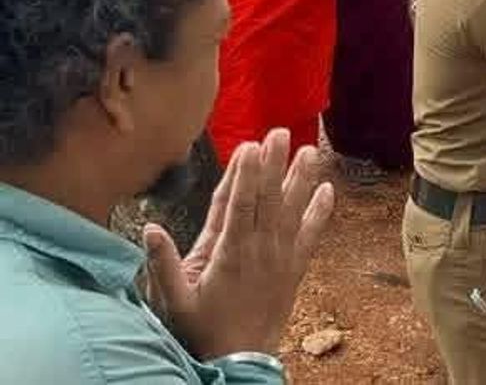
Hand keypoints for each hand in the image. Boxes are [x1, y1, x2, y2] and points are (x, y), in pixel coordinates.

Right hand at [142, 129, 335, 359]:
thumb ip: (161, 264)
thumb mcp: (173, 301)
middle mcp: (259, 250)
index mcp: (228, 253)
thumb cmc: (202, 330)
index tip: (249, 146)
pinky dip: (320, 213)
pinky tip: (328, 190)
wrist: (240, 360)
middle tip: (280, 133)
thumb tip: (149, 229)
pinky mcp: (294, 269)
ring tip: (310, 150)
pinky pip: (311, 236)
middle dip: (273, 165)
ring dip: (301, 179)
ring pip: (292, 211)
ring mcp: (280, 258)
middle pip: (267, 199)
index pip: (238, 204)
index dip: (245, 174)